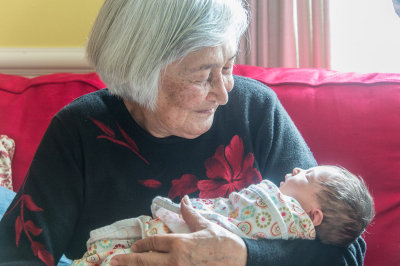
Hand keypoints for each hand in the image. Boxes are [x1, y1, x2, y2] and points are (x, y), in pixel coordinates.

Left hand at [110, 195, 246, 265]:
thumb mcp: (206, 226)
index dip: (140, 245)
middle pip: (145, 261)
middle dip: (128, 260)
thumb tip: (184, 200)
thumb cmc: (224, 243)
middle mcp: (175, 260)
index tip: (134, 247)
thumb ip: (190, 214)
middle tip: (114, 261)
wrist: (241, 261)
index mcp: (179, 243)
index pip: (153, 243)